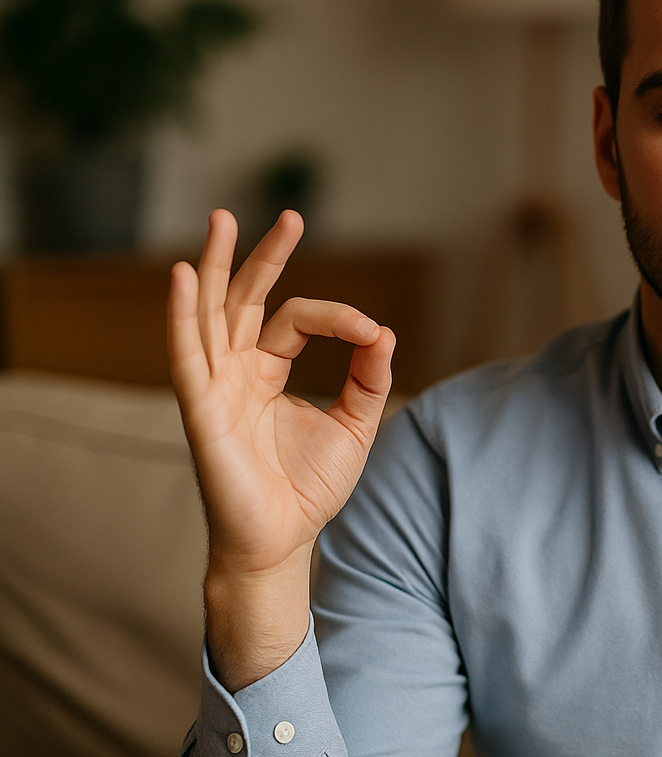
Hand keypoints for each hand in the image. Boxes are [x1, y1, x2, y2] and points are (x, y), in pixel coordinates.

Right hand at [168, 209, 394, 686]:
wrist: (283, 541)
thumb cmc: (309, 487)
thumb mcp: (355, 424)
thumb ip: (369, 377)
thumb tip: (386, 330)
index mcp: (267, 371)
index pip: (296, 320)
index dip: (339, 318)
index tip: (373, 335)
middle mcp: (236, 371)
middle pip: (243, 299)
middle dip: (262, 256)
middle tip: (289, 216)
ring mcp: (214, 387)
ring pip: (209, 314)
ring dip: (211, 266)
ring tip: (220, 218)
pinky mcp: (200, 410)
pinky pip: (185, 355)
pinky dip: (180, 315)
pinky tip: (180, 276)